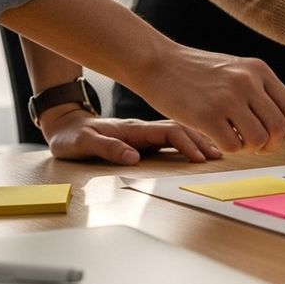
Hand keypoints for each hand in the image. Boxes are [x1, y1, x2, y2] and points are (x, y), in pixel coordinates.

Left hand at [40, 106, 221, 164]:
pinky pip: (173, 137)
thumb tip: (133, 157)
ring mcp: (145, 133)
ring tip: (218, 150)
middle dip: (202, 141)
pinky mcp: (144, 138)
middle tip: (220, 155)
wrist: (64, 125)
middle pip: (181, 130)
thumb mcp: (82, 143)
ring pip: (180, 132)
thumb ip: (107, 148)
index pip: (168, 133)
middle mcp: (143, 129)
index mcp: (133, 129)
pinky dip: (190, 140)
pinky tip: (200, 145)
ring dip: (199, 140)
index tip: (201, 158)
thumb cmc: (72, 137)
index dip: (187, 144)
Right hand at [132, 48, 284, 156]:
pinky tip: (217, 136)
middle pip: (279, 128)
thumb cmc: (196, 72)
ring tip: (234, 137)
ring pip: (259, 140)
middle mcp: (248, 82)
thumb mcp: (235, 70)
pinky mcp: (207, 115)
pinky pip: (233, 146)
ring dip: (250, 148)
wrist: (157, 62)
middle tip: (257, 145)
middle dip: (272, 144)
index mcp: (259, 71)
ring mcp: (228, 98)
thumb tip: (284, 128)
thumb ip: (259, 93)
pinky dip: (230, 149)